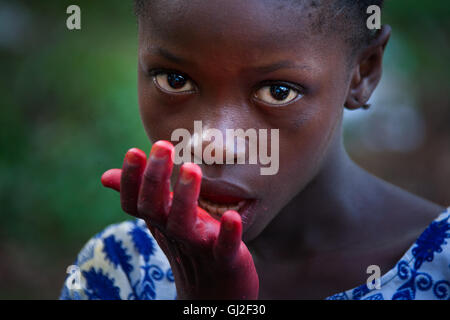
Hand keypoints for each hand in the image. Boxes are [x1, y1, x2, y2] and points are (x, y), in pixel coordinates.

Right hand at [100, 141, 258, 298]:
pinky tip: (233, 216)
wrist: (213, 288)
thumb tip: (105, 176)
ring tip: (191, 168)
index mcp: (159, 220)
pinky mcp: (225, 259)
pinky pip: (224, 248)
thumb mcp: (163, 217)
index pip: (135, 202)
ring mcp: (198, 246)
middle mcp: (173, 232)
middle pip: (155, 208)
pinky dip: (228, 234)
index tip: (134, 151)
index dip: (131, 180)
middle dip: (155, 178)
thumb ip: (141, 194)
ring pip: (184, 224)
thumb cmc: (187, 244)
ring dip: (186, 197)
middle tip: (162, 146)